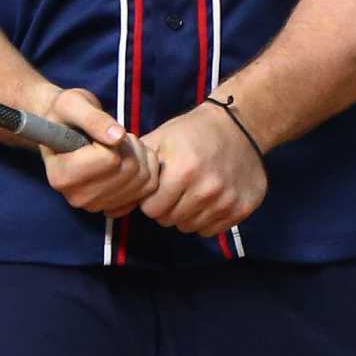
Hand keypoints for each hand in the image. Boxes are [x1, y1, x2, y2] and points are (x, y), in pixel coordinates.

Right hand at [40, 88, 161, 218]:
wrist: (64, 130)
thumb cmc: (65, 115)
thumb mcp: (72, 105)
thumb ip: (94, 119)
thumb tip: (117, 137)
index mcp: (61, 176)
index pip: (109, 159)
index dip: (110, 137)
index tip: (98, 130)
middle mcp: (77, 197)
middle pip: (129, 170)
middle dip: (128, 146)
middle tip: (113, 135)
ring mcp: (96, 205)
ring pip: (143, 179)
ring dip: (139, 155)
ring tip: (120, 145)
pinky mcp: (114, 207)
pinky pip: (149, 188)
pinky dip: (147, 168)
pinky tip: (130, 158)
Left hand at [139, 101, 267, 236]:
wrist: (239, 125)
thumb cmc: (192, 133)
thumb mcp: (160, 140)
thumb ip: (136, 168)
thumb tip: (113, 202)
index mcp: (183, 171)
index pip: (151, 209)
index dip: (151, 198)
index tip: (160, 185)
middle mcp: (206, 190)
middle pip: (169, 221)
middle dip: (168, 207)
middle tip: (177, 188)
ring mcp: (226, 201)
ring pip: (190, 227)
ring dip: (186, 214)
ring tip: (193, 191)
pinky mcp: (242, 208)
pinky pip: (211, 230)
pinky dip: (207, 218)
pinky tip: (210, 198)